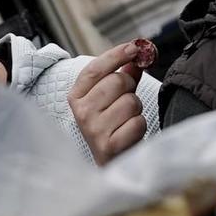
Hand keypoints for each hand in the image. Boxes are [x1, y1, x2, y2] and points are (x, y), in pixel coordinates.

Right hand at [68, 39, 150, 165]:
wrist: (109, 167)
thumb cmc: (111, 127)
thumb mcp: (111, 99)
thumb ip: (123, 75)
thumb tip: (138, 56)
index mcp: (76, 97)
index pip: (95, 68)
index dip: (116, 55)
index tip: (134, 47)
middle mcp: (81, 112)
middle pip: (117, 81)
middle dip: (130, 88)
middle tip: (125, 102)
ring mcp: (94, 130)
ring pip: (131, 101)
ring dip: (136, 110)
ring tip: (125, 121)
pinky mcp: (110, 146)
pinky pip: (137, 122)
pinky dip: (139, 126)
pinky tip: (128, 134)